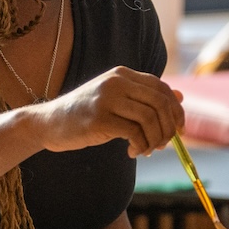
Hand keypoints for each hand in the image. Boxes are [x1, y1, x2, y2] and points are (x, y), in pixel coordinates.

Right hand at [30, 68, 184, 156]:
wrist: (48, 123)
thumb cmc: (84, 115)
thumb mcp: (116, 101)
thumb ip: (144, 98)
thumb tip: (180, 98)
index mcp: (122, 75)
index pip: (162, 88)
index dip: (176, 110)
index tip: (179, 130)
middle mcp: (116, 82)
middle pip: (160, 103)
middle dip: (169, 128)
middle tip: (164, 145)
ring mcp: (107, 99)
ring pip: (150, 119)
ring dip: (155, 140)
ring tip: (147, 150)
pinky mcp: (99, 119)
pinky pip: (134, 133)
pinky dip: (140, 146)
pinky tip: (133, 152)